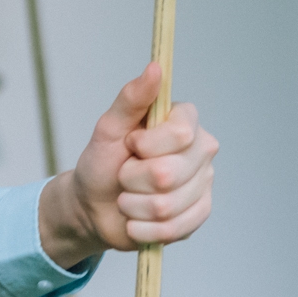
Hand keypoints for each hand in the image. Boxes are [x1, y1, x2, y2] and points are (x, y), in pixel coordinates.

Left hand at [38, 62, 218, 269]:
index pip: (181, 133)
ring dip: (133, 206)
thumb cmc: (102, 161)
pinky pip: (174, 229)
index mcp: (184, 122)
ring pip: (166, 205)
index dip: (147, 145)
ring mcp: (203, 184)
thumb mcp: (109, 128)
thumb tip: (155, 67)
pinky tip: (136, 220)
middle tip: (124, 175)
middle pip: (169, 173)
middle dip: (132, 179)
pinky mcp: (199, 215)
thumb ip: (132, 98)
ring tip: (128, 198)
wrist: (94, 206)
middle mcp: (201, 150)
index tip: (130, 145)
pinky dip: (143, 229)